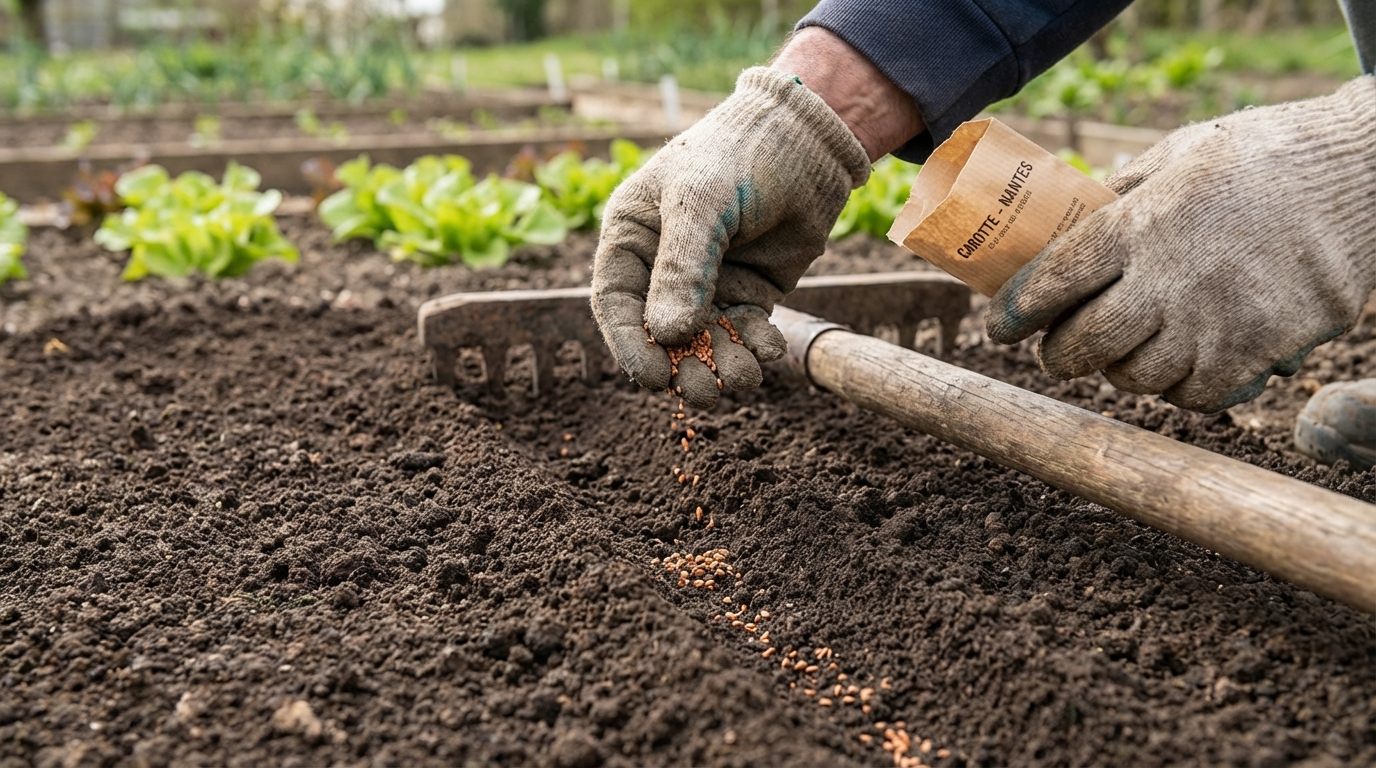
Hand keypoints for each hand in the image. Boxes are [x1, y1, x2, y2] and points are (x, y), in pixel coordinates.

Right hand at [590, 66, 870, 407]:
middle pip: (660, 334)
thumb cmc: (741, 153)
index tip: (654, 379)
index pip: (616, 303)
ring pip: (704, 340)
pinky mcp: (748, 290)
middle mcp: (662, 265)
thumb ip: (681, 268)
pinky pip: (744, 331)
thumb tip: (667, 335)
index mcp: (632, 237)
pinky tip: (771, 350)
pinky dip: (755, 347)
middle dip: (682, 366)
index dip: (630, 346)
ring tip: (743, 377)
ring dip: (721, 364)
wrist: (809, 137)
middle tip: (704, 391)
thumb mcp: (701, 203)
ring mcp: (707, 281)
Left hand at [986, 76, 1375, 412]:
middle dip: (1061, 355)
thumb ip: (1121, 195)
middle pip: (1088, 344)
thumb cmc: (1262, 157)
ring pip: (1140, 377)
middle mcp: (1175, 277)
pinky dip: (1180, 389)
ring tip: (1123, 353)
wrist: (1366, 172)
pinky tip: (1180, 364)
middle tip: (1056, 352)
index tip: (999, 327)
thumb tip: (1060, 227)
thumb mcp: (1179, 154)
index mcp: (1143, 222)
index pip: (1054, 280)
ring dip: (1120, 371)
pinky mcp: (1264, 349)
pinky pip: (1199, 395)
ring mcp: (1221, 320)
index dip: (1016, 312)